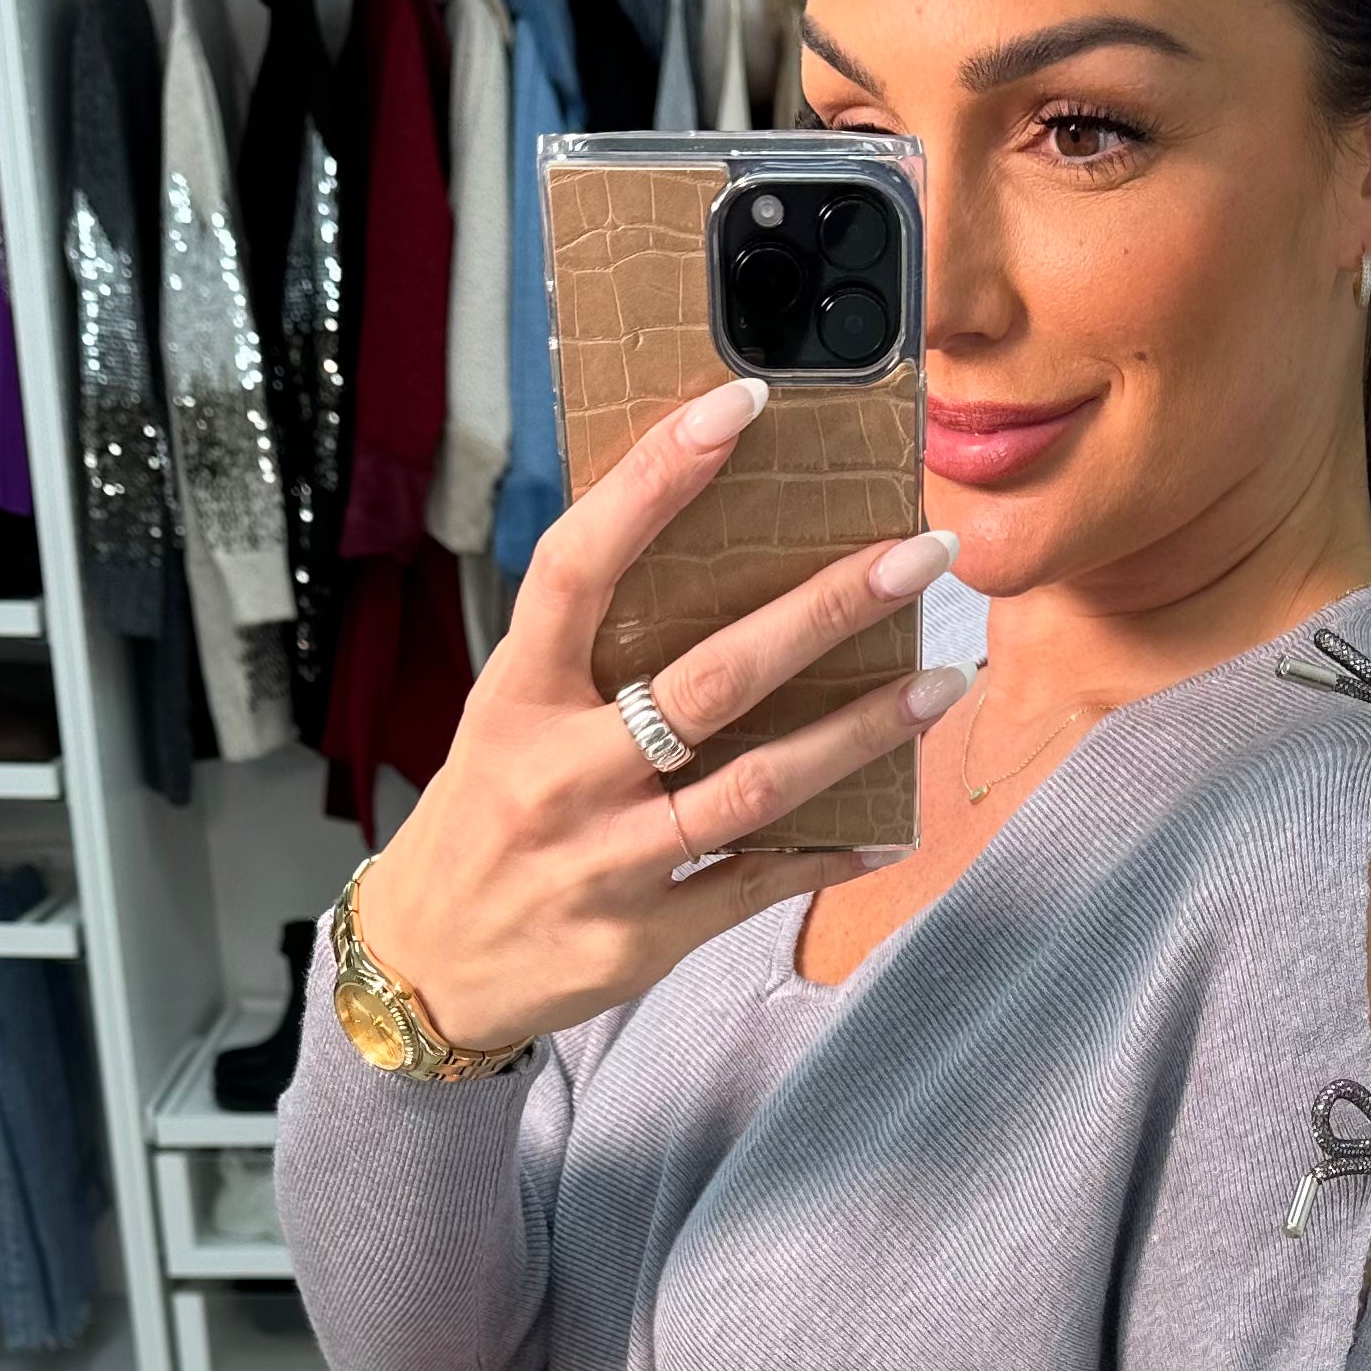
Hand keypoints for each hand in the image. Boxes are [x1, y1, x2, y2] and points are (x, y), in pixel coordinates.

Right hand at [353, 377, 967, 1055]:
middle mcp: (560, 773)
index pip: (579, 565)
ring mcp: (606, 859)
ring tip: (943, 684)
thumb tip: (703, 553)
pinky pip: (756, 885)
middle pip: (710, 678)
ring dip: (862, 734)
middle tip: (922, 556)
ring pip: (756, 786)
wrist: (426, 965)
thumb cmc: (486, 815)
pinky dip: (829, 854)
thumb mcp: (507, 717)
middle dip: (826, 611)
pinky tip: (890, 825)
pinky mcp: (643, 936)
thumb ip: (589, 653)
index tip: (737, 404)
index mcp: (517, 695)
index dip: (652, 480)